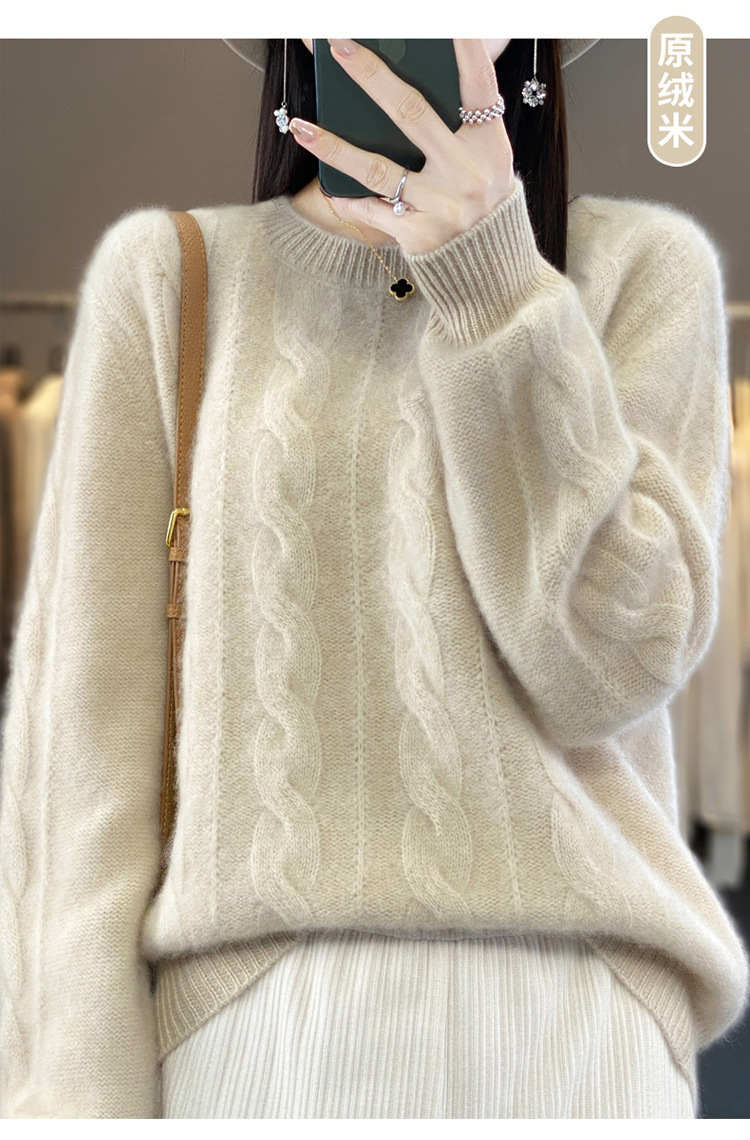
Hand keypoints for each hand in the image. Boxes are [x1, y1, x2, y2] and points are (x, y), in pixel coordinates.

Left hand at [288, 38, 515, 255]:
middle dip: (370, 75)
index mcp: (489, 144)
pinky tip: (328, 186)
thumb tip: (403, 87)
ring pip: (377, 167)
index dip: (465, 49)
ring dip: (334, 146)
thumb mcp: (487, 159)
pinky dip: (350, 199)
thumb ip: (459, 125)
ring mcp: (442, 205)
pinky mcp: (420, 235)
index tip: (446, 19)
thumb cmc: (483, 202)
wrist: (492, 270)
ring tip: (301, 126)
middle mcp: (467, 171)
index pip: (477, 85)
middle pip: (410, 113)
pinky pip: (374, 210)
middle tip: (337, 44)